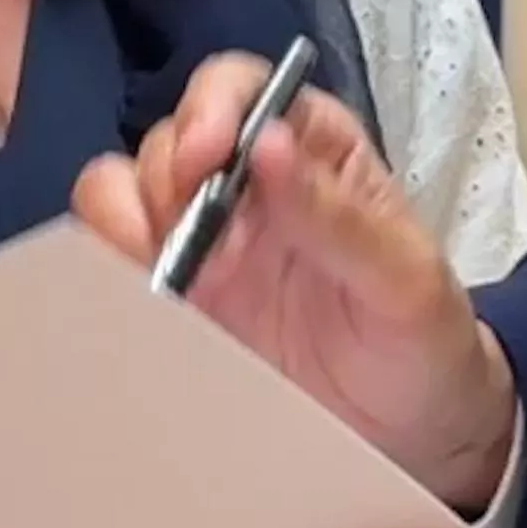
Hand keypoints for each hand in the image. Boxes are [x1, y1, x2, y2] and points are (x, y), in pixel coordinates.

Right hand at [73, 54, 521, 514]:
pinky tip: (140, 307)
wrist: (410, 436)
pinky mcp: (174, 304)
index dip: (210, 109)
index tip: (204, 159)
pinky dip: (105, 277)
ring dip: (122, 225)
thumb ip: (339, 216)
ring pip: (121, 194)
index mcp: (309, 150)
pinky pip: (112, 269)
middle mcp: (243, 186)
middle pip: (168, 142)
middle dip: (163, 181)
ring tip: (166, 282)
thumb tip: (269, 145)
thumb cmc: (421, 340)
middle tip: (188, 244)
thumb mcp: (403, 279)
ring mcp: (201, 245)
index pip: (241, 91)